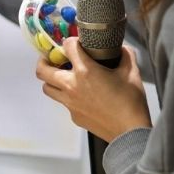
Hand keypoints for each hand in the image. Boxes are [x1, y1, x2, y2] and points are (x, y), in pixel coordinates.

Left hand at [35, 37, 151, 141]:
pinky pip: (62, 102)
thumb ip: (125, 56)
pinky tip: (79, 95)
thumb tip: (122, 49)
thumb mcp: (131, 73)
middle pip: (42, 70)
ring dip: (51, 80)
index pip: (67, 46)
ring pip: (47, 88)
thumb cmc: (130, 102)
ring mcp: (69, 103)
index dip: (71, 41)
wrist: (129, 131)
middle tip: (53, 58)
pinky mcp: (73, 116)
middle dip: (45, 60)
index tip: (76, 44)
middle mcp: (71, 86)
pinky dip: (66, 96)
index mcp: (85, 71)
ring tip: (61, 76)